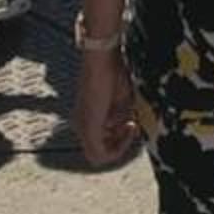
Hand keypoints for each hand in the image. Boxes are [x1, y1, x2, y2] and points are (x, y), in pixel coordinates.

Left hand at [75, 44, 140, 167]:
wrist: (101, 58)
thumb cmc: (112, 71)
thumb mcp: (120, 96)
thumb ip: (122, 115)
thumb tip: (130, 125)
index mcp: (85, 117)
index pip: (100, 140)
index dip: (119, 138)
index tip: (132, 123)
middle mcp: (79, 125)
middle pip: (99, 150)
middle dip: (120, 142)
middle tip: (133, 125)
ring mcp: (82, 128)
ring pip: (98, 156)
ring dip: (118, 146)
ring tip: (130, 125)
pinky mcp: (88, 129)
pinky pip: (99, 155)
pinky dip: (116, 149)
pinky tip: (128, 129)